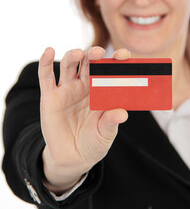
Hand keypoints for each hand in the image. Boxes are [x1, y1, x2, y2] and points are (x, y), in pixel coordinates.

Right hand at [38, 46, 129, 192]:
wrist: (72, 158)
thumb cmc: (94, 142)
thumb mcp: (105, 134)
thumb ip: (111, 122)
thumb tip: (122, 113)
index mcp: (102, 90)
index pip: (110, 70)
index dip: (116, 61)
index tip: (125, 55)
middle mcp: (85, 85)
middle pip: (89, 63)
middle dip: (94, 55)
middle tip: (99, 53)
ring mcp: (67, 89)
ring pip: (69, 65)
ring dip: (73, 56)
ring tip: (79, 54)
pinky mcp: (50, 97)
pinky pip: (46, 76)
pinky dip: (45, 62)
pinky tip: (49, 50)